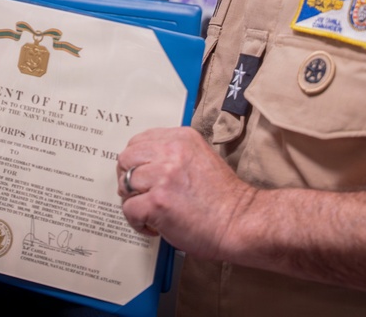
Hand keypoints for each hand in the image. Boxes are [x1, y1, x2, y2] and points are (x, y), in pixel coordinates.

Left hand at [116, 126, 255, 260]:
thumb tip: (147, 163)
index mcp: (181, 138)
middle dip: (128, 177)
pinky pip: (129, 209)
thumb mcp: (200, 157)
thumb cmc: (224, 197)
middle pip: (126, 157)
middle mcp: (170, 152)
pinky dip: (136, 222)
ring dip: (132, 200)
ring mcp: (163, 176)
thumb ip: (175, 154)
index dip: (137, 161)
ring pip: (124, 183)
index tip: (142, 174)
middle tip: (140, 193)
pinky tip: (153, 226)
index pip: (140, 140)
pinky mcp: (157, 202)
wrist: (241, 221)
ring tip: (148, 211)